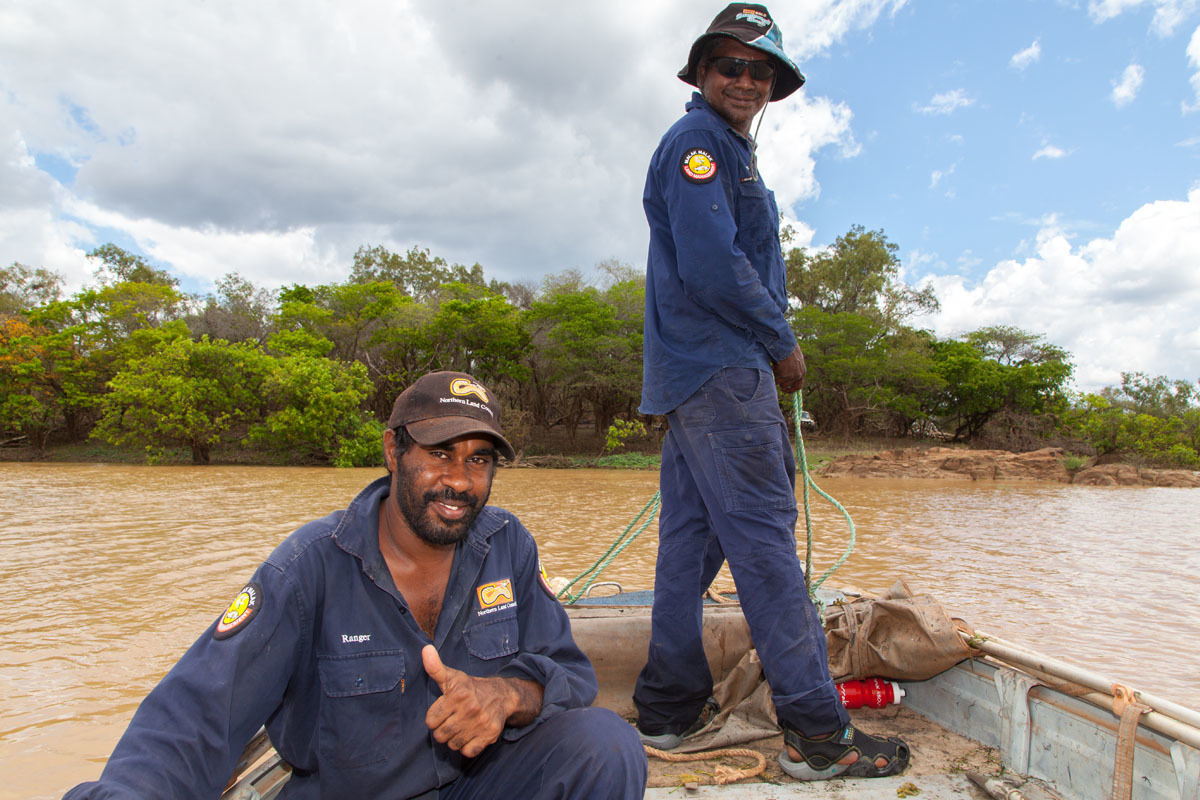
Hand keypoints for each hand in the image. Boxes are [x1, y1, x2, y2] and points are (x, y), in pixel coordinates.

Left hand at [422, 645, 541, 757]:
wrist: (501, 696)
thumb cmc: (469, 687)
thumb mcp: (452, 677)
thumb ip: (435, 667)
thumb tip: (425, 650)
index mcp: (458, 694)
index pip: (431, 721)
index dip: (434, 718)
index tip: (443, 711)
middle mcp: (471, 709)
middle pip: (440, 735)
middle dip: (442, 730)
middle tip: (451, 721)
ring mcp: (481, 723)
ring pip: (453, 745)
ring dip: (454, 739)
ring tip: (460, 726)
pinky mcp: (490, 735)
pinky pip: (468, 752)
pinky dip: (467, 747)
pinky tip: (470, 735)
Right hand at [772, 346, 805, 393]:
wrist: (785, 343)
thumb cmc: (789, 348)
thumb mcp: (796, 359)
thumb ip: (794, 368)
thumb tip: (788, 374)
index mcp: (802, 371)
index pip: (798, 386)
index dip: (791, 389)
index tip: (784, 390)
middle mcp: (798, 375)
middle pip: (786, 385)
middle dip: (780, 381)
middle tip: (776, 374)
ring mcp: (790, 376)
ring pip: (779, 382)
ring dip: (775, 376)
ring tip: (774, 366)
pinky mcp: (783, 375)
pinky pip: (774, 377)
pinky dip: (772, 372)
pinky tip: (772, 365)